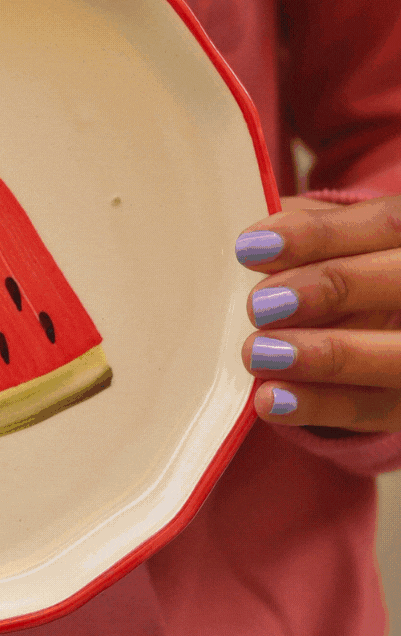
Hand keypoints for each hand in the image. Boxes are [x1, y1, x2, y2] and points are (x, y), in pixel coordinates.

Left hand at [236, 194, 400, 430]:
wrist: (366, 331)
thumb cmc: (330, 269)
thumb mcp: (322, 242)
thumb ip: (296, 237)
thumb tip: (250, 244)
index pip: (383, 226)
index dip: (320, 235)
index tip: (250, 247)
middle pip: (400, 282)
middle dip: (331, 289)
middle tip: (260, 305)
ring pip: (396, 354)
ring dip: (326, 355)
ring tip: (258, 354)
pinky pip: (375, 409)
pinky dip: (321, 406)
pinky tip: (272, 400)